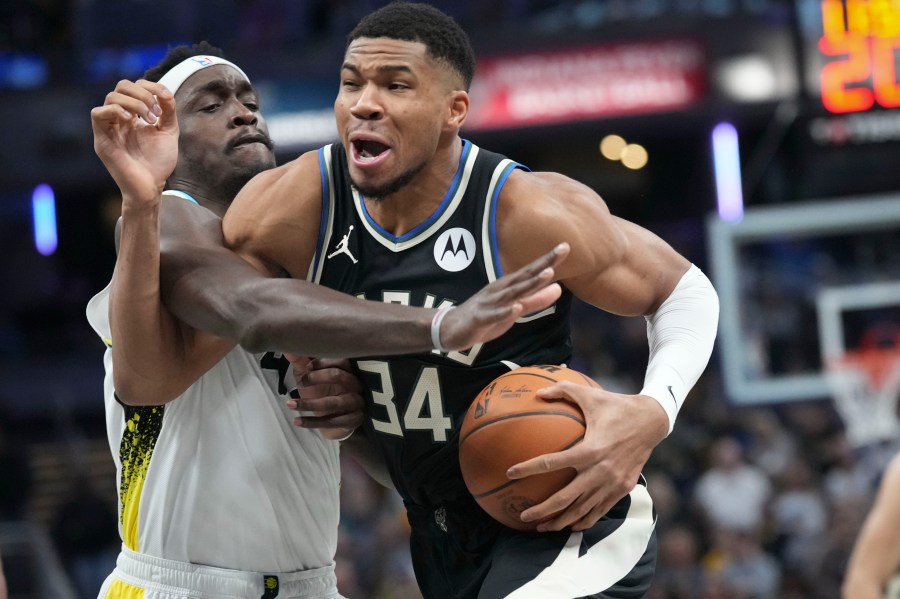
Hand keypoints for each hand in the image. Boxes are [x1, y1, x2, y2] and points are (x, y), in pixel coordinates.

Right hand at [90, 79, 177, 203]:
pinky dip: (116, 110)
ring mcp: (109, 128)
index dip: (150, 87)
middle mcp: (119, 119)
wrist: (152, 187)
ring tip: (149, 120)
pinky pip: (98, 114)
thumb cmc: (159, 163)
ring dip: (134, 103)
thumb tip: (165, 91)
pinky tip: (132, 120)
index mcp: (133, 116)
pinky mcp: (102, 139)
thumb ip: (168, 111)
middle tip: (156, 113)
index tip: (165, 103)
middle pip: (121, 87)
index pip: (134, 87)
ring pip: (111, 97)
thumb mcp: (168, 131)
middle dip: (142, 94)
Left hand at [285, 354, 363, 440]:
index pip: (341, 361)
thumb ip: (300, 361)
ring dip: (309, 404)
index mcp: (349, 370)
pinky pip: (331, 422)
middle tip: (302, 382)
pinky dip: (312, 422)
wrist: (332, 418)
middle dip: (318, 378)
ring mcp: (356, 404)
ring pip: (333, 402)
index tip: (307, 367)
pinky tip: (297, 421)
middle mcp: (356, 385)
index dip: (322, 363)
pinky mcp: (352, 420)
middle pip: (340, 376)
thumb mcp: (310, 375)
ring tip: (290, 404)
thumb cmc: (321, 391)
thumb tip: (286, 348)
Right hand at [440, 242, 568, 349]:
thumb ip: (535, 300)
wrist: (450, 329)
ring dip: (530, 283)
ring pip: (512, 293)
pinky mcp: (480, 319)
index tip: (566, 246)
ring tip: (547, 273)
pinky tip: (516, 308)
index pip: (533, 272)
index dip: (549, 260)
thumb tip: (559, 289)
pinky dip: (505, 312)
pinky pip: (494, 315)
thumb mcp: (514, 310)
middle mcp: (500, 290)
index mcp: (509, 287)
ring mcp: (490, 303)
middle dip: (544, 263)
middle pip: (525, 275)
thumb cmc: (486, 317)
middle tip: (563, 248)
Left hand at [505, 382, 667, 531]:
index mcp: (590, 449)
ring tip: (540, 527)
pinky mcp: (622, 489)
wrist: (652, 422)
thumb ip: (564, 390)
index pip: (552, 462)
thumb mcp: (591, 395)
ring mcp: (612, 484)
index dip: (529, 468)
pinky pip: (599, 511)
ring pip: (581, 511)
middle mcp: (601, 471)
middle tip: (522, 516)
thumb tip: (538, 392)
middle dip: (541, 510)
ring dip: (559, 522)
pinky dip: (583, 521)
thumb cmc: (617, 406)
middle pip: (565, 498)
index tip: (510, 473)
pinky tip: (568, 526)